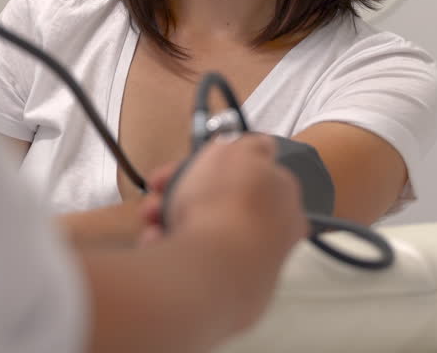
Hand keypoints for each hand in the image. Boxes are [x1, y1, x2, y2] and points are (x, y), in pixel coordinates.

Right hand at [140, 135, 308, 327]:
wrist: (212, 268)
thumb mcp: (239, 150)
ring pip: (199, 232)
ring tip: (153, 217)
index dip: (215, 165)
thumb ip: (251, 144)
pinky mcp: (221, 291)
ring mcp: (246, 264)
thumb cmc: (228, 207)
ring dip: (170, 218)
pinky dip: (170, 250)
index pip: (251, 176)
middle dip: (183, 192)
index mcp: (283, 199)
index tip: (192, 163)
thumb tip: (260, 146)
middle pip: (220, 204)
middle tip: (161, 189)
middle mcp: (269, 234)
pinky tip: (158, 242)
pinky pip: (188, 261)